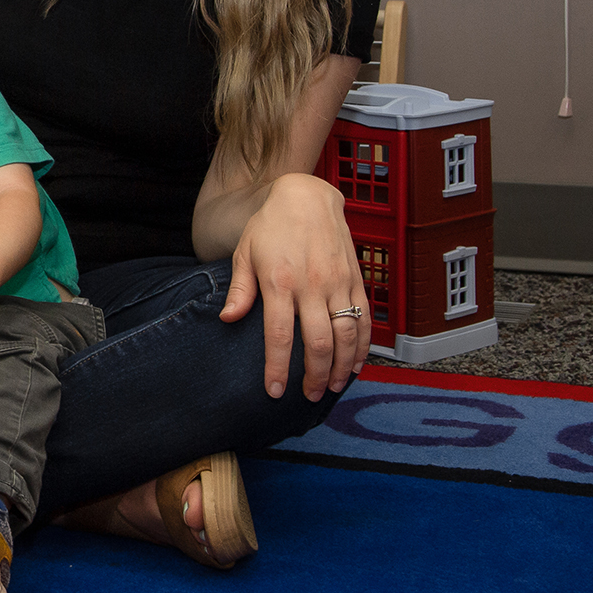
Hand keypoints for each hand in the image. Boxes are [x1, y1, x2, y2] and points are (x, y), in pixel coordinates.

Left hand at [218, 173, 372, 400]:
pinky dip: (362, 347)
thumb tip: (228, 319)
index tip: (275, 391)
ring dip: (341, 367)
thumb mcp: (245, 253)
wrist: (307, 197)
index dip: (278, 367)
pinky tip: (356, 365)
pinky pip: (364, 319)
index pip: (280, 336)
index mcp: (279, 282)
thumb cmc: (270, 226)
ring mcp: (338, 284)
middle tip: (308, 396)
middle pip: (318, 343)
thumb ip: (240, 290)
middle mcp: (312, 286)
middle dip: (314, 376)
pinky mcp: (356, 280)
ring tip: (331, 388)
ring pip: (346, 336)